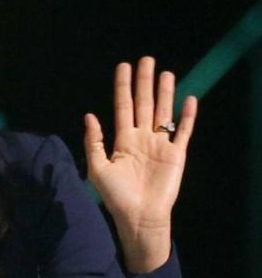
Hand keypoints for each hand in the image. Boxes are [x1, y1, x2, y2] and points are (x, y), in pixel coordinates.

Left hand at [84, 57, 196, 272]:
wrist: (139, 217)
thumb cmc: (116, 197)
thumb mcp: (97, 169)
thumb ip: (94, 142)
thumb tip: (89, 115)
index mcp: (123, 141)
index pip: (123, 107)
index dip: (122, 87)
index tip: (123, 67)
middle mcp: (142, 139)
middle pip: (144, 104)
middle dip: (144, 82)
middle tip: (146, 60)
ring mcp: (160, 145)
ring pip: (163, 112)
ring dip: (165, 93)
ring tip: (166, 72)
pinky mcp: (176, 154)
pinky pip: (184, 131)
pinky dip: (187, 116)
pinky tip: (189, 98)